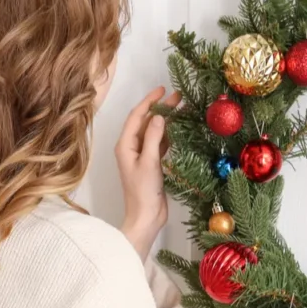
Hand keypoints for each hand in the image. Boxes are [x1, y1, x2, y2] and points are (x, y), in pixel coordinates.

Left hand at [116, 86, 180, 258]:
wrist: (145, 217)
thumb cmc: (143, 193)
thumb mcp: (149, 163)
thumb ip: (153, 138)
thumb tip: (159, 117)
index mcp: (125, 145)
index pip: (137, 116)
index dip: (149, 101)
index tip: (162, 90)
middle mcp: (131, 148)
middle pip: (146, 122)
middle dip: (160, 108)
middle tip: (177, 97)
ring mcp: (142, 156)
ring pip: (154, 132)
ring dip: (166, 121)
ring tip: (181, 109)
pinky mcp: (152, 164)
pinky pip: (160, 144)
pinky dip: (169, 135)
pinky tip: (179, 129)